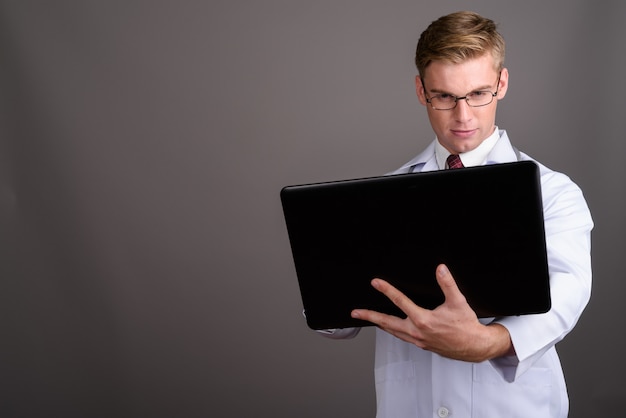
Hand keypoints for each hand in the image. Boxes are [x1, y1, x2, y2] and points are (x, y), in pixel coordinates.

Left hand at [351, 264, 511, 361]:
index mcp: (423, 320)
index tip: (376, 282)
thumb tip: (441, 269)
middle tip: (356, 312)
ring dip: (379, 323)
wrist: (475, 347)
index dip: (387, 290)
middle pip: (387, 322)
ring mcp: (418, 340)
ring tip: (367, 318)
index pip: (400, 302)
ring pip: (392, 331)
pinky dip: (392, 330)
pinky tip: (389, 327)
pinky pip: (401, 337)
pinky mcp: (421, 344)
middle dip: (370, 316)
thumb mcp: (458, 302)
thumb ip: (448, 284)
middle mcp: (417, 332)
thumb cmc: (467, 326)